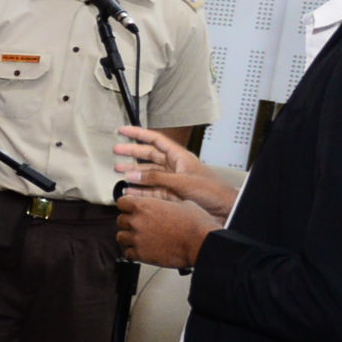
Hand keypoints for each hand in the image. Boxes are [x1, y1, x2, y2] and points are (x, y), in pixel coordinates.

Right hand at [114, 127, 234, 219]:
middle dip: (132, 153)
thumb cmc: (213, 192)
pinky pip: (151, 191)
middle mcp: (175, 167)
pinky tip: (130, 191)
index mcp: (180, 157)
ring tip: (119, 172)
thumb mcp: (182, 182)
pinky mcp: (171, 196)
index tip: (124, 130)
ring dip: (134, 173)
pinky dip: (139, 191)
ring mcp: (172, 182)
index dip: (139, 134)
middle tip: (117, 150)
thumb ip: (156, 178)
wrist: (225, 210)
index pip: (156, 140)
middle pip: (149, 156)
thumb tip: (133, 175)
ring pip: (148, 174)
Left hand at [117, 184, 218, 269]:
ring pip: (121, 237)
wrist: (201, 243)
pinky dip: (133, 252)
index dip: (127, 205)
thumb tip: (162, 201)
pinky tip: (142, 249)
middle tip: (139, 224)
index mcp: (145, 206)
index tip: (130, 208)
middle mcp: (138, 221)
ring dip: (129, 236)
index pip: (122, 202)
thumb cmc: (196, 224)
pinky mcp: (141, 254)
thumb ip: (164, 202)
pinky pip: (127, 253)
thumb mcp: (181, 203)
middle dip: (129, 221)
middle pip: (120, 220)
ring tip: (139, 237)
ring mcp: (138, 239)